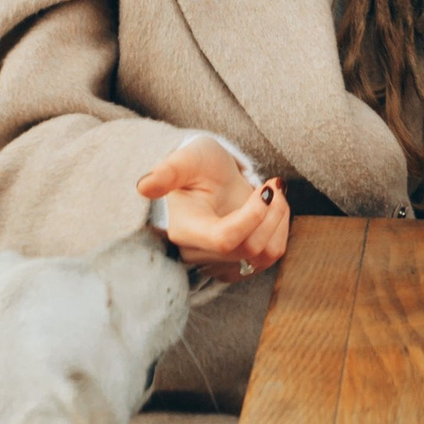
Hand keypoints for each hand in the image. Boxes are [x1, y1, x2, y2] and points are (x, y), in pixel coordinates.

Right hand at [136, 136, 291, 283]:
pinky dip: (279, 231)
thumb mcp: (185, 160)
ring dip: (278, 222)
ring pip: (263, 256)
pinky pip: (268, 258)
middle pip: (249, 248)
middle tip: (273, 183)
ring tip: (275, 193)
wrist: (205, 176)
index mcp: (185, 229)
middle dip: (271, 213)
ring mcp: (220, 261)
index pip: (224, 239)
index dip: (252, 217)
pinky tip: (274, 208)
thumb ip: (168, 172)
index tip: (266, 188)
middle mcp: (200, 252)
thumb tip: (143, 186)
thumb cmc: (195, 164)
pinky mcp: (237, 263)